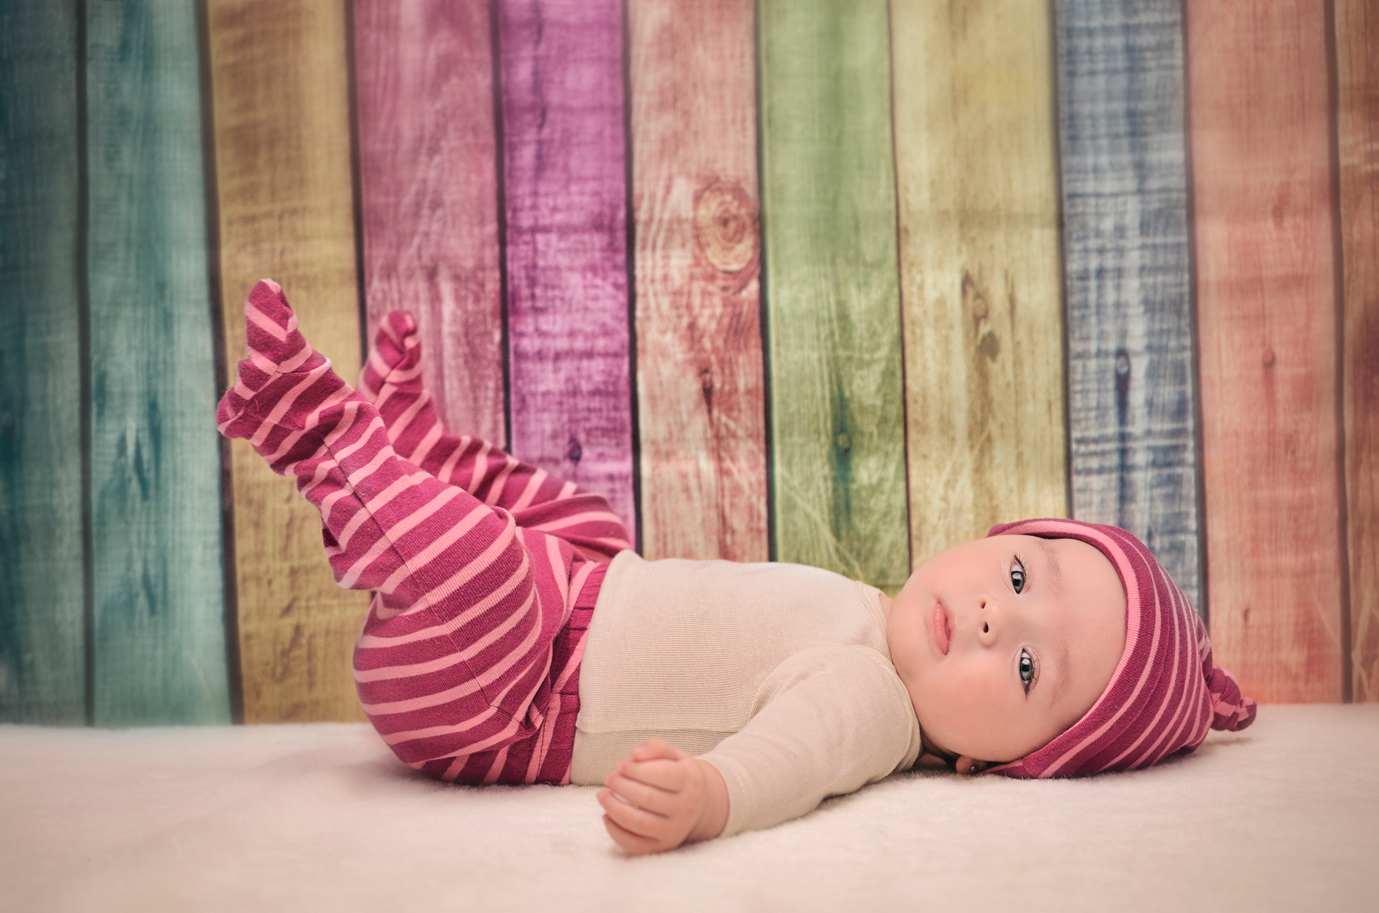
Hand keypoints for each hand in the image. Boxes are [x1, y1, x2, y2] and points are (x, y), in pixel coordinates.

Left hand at [597, 738, 728, 854]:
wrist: (700, 808)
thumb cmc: (680, 776)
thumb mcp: (675, 756)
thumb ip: (656, 747)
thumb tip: (635, 754)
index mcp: (690, 781)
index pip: (663, 775)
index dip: (637, 770)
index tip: (621, 764)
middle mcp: (685, 809)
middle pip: (649, 799)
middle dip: (622, 786)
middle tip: (609, 777)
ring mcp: (674, 830)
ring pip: (640, 823)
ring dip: (615, 808)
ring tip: (602, 795)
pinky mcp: (663, 846)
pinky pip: (636, 845)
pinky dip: (616, 832)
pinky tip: (606, 816)